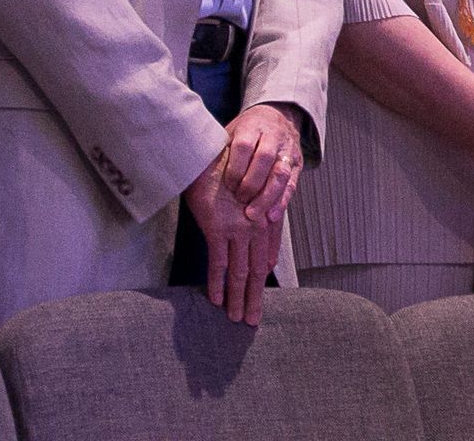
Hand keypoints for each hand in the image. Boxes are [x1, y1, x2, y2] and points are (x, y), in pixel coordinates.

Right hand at [183, 148, 274, 325]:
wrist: (207, 153)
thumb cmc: (223, 170)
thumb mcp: (241, 192)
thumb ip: (249, 216)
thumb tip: (252, 241)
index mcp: (262, 217)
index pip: (266, 256)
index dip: (264, 280)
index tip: (260, 297)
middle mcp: (254, 225)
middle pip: (256, 270)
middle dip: (254, 297)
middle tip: (252, 320)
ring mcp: (237, 228)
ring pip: (240, 272)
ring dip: (238, 298)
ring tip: (237, 318)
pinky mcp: (217, 228)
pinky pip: (218, 262)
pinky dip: (217, 283)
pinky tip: (216, 300)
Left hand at [222, 103, 303, 225]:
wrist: (278, 115)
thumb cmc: (249, 128)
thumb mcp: (232, 131)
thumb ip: (221, 148)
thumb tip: (195, 167)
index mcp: (252, 126)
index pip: (245, 146)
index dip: (236, 168)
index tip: (229, 185)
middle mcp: (273, 136)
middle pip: (265, 158)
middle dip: (252, 183)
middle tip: (240, 199)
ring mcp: (287, 150)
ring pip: (281, 173)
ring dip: (268, 197)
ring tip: (256, 214)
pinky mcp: (297, 164)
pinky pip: (292, 184)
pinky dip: (282, 201)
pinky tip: (272, 215)